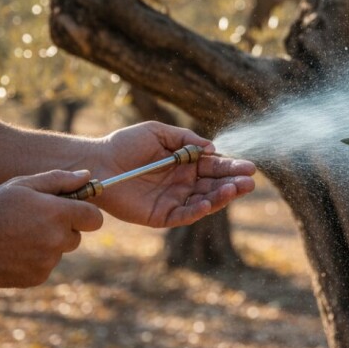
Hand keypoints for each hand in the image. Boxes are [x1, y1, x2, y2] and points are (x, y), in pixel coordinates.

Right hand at [0, 170, 103, 287]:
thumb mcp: (23, 185)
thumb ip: (59, 180)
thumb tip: (87, 176)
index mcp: (59, 214)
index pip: (95, 218)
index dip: (85, 213)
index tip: (73, 211)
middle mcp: (58, 240)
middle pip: (76, 235)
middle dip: (63, 228)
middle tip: (35, 221)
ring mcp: (48, 261)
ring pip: (59, 251)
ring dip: (48, 244)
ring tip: (19, 236)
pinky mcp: (37, 277)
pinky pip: (45, 266)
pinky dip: (35, 260)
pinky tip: (13, 251)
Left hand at [88, 122, 255, 227]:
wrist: (98, 162)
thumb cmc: (125, 144)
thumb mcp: (158, 132)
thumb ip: (185, 139)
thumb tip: (212, 148)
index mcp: (186, 164)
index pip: (215, 167)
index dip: (232, 168)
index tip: (250, 167)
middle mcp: (183, 184)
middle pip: (214, 186)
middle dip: (233, 184)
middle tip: (250, 182)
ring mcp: (173, 200)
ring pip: (204, 201)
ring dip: (220, 197)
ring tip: (234, 189)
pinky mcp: (161, 215)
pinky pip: (183, 215)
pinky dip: (197, 211)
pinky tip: (208, 203)